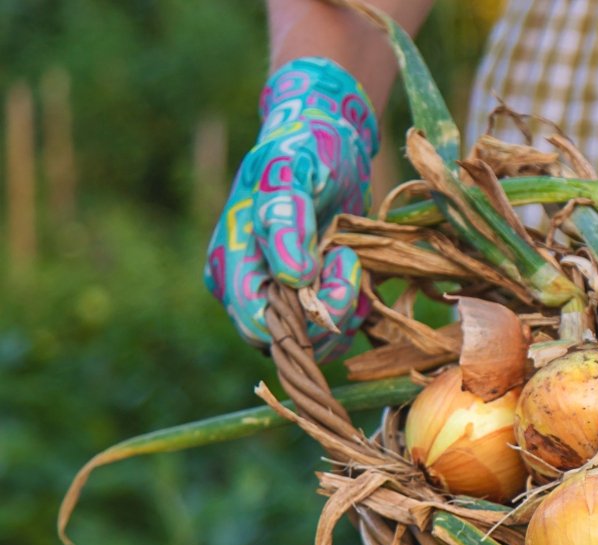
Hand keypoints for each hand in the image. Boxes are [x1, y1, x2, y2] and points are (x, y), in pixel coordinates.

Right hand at [204, 57, 377, 359]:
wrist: (327, 142)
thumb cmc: (302, 149)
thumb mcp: (290, 171)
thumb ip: (285, 220)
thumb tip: (292, 277)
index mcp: (231, 263)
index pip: (256, 322)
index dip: (298, 313)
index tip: (327, 264)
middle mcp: (252, 288)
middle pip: (289, 341)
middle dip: (327, 311)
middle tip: (346, 260)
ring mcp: (282, 298)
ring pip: (316, 342)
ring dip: (345, 308)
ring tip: (350, 259)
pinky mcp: (312, 300)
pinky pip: (336, 331)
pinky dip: (355, 309)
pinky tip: (358, 271)